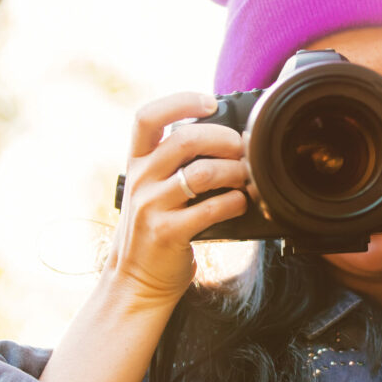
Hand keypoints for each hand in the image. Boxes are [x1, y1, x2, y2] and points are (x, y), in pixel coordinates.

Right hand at [105, 92, 249, 303]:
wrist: (136, 279)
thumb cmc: (156, 227)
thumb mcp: (153, 188)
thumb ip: (173, 164)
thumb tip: (224, 137)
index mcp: (137, 162)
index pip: (146, 117)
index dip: (179, 102)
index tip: (209, 102)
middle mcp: (140, 180)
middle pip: (185, 140)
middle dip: (223, 139)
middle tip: (241, 148)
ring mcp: (150, 207)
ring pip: (202, 173)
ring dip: (234, 171)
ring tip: (245, 178)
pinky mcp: (167, 232)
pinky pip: (211, 209)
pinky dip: (234, 202)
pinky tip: (240, 203)